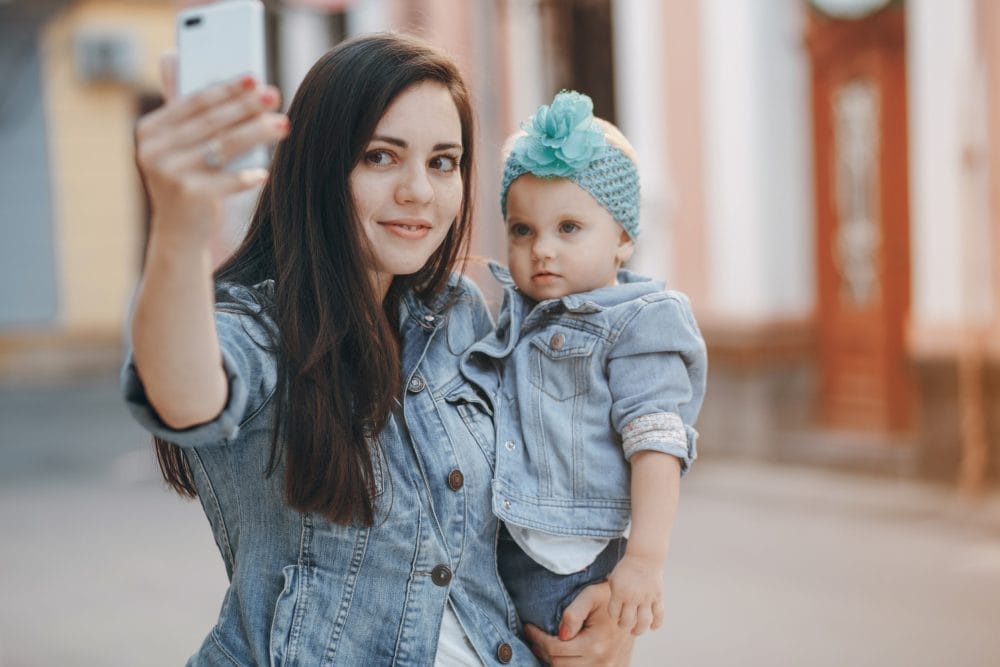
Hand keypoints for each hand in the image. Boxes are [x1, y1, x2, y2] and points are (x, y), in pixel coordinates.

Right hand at [134, 52, 288, 246]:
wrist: (179, 232)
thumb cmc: (190, 180)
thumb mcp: (184, 147)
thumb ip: (196, 117)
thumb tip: (238, 83)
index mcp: (150, 130)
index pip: (194, 102)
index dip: (226, 88)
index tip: (254, 77)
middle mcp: (153, 150)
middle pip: (212, 122)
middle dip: (247, 106)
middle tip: (274, 95)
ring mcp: (169, 174)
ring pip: (223, 147)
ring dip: (257, 133)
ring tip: (283, 124)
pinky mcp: (188, 197)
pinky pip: (227, 181)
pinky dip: (247, 176)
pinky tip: (265, 173)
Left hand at [524, 582, 633, 665]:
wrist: (633, 604)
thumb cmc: (609, 595)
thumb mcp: (591, 595)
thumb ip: (573, 614)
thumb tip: (560, 634)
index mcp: (595, 644)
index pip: (555, 649)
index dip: (537, 638)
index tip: (528, 627)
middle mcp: (602, 662)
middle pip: (558, 664)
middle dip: (542, 650)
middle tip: (533, 637)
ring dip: (553, 660)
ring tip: (544, 645)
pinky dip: (567, 664)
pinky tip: (560, 653)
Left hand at [606, 554, 663, 634]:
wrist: (644, 556)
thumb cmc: (626, 567)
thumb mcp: (613, 579)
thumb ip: (613, 594)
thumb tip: (615, 610)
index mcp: (619, 592)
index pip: (614, 613)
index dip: (614, 616)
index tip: (616, 614)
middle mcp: (633, 597)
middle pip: (628, 621)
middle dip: (624, 626)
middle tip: (624, 626)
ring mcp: (646, 598)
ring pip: (644, 621)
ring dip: (639, 630)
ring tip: (636, 631)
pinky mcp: (658, 596)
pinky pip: (659, 614)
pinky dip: (656, 624)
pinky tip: (652, 628)